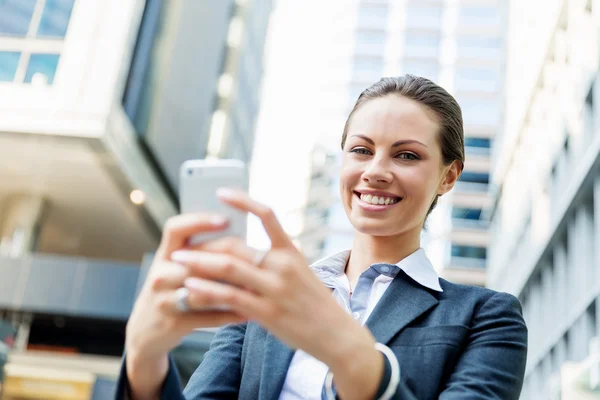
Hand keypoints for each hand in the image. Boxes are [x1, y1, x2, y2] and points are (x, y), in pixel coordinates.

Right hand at [125, 213, 246, 399]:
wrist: (144, 331)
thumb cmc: (170, 291)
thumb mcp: (175, 268)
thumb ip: (199, 254)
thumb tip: (241, 239)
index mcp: (164, 255)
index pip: (175, 228)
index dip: (199, 221)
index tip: (225, 219)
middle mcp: (160, 275)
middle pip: (195, 261)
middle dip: (227, 261)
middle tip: (255, 259)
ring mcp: (164, 300)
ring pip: (203, 291)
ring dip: (232, 290)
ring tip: (256, 287)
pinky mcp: (173, 323)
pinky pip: (207, 318)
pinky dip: (229, 315)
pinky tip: (248, 313)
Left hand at [170, 189, 376, 369]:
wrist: (336, 334)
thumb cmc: (313, 303)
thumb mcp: (299, 273)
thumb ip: (273, 262)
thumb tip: (239, 254)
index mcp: (290, 251)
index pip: (266, 215)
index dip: (242, 201)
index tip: (221, 193)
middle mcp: (282, 264)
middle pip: (236, 244)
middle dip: (205, 244)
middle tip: (181, 246)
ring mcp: (275, 287)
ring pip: (228, 267)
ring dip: (198, 263)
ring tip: (176, 260)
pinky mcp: (268, 311)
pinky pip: (230, 296)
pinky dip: (207, 290)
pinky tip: (190, 287)